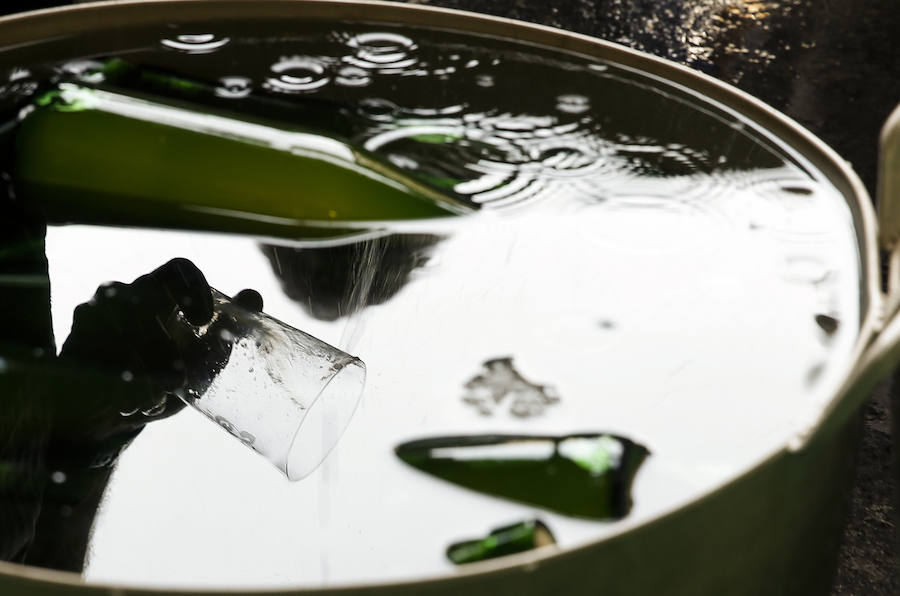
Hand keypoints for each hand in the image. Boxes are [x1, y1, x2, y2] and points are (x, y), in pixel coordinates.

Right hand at [51, 258, 213, 451]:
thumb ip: (229, 326)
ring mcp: (94, 314)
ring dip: (152, 370)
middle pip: (150, 300)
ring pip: (129, 334)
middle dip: (167, 346)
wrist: (117, 410)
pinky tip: (141, 400)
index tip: (204, 321)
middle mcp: (123, 293)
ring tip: (162, 391)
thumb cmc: (166, 373)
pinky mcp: (77, 342)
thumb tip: (255, 295)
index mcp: (157, 289)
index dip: (196, 289)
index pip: (179, 268)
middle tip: (180, 375)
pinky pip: (108, 359)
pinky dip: (132, 386)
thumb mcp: (203, 355)